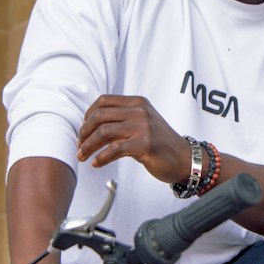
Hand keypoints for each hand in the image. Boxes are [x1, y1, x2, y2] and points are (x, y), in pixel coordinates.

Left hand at [77, 95, 191, 184]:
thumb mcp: (141, 125)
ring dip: (88, 146)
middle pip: (100, 116)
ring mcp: (143, 126)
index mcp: (137, 102)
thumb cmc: (160, 144)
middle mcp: (140, 111)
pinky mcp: (145, 144)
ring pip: (104, 132)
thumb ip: (121, 121)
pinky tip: (96, 163)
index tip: (83, 130)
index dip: (88, 115)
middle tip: (79, 146)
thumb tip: (91, 128)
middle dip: (84, 132)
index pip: (104, 101)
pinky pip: (114, 149)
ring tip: (83, 156)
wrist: (184, 159)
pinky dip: (101, 157)